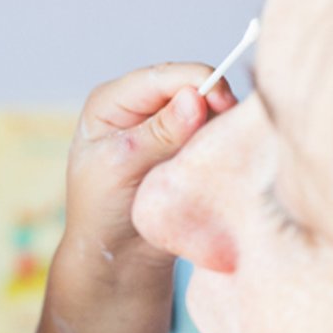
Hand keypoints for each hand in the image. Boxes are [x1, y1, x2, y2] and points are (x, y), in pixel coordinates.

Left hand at [65, 63, 237, 276]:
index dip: (196, 81)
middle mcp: (140, 107)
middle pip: (189, 85)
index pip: (161, 76)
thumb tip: (194, 99)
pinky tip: (222, 157)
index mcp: (112, 101)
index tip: (222, 101)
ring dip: (219, 123)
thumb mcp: (120, 167)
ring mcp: (166, 127)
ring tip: (220, 149)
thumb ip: (158, 133)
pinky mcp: (186, 148)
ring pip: (207, 108)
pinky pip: (213, 134)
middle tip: (230, 127)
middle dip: (212, 100)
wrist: (117, 256)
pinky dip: (221, 141)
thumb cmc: (101, 212)